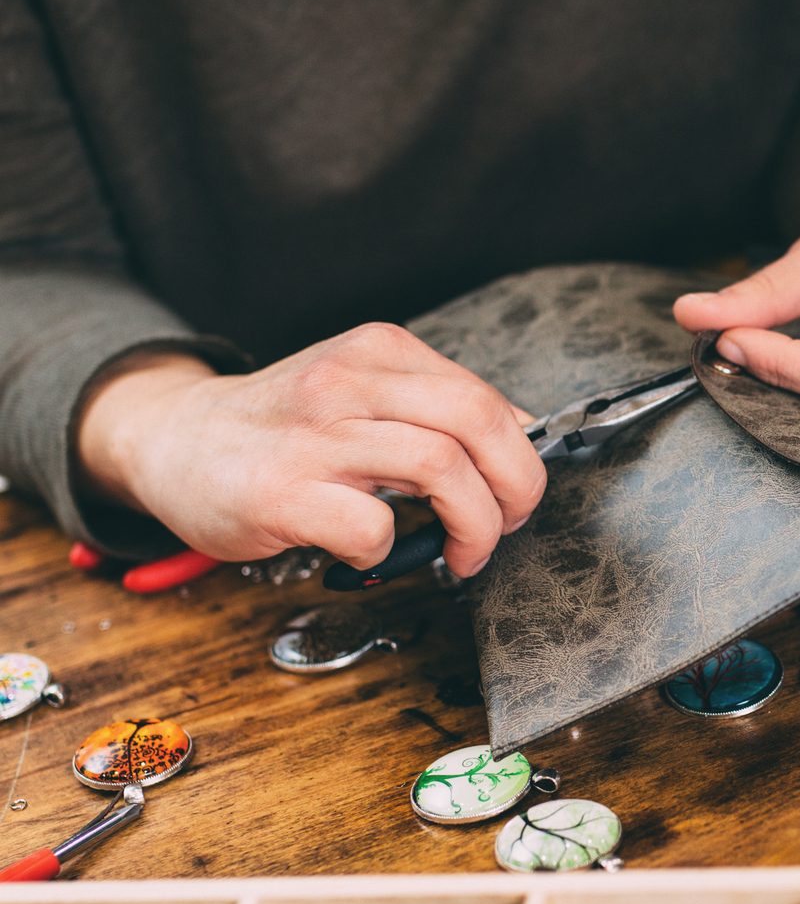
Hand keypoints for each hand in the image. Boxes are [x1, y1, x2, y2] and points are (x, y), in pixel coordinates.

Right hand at [75, 324, 546, 575]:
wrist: (173, 440)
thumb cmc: (280, 428)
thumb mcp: (358, 390)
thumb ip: (430, 407)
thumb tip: (522, 440)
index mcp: (377, 351)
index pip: (485, 397)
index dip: (521, 456)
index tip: (516, 494)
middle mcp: (347, 381)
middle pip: (478, 422)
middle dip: (517, 487)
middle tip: (507, 526)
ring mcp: (314, 435)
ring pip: (441, 469)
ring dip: (473, 526)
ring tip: (461, 551)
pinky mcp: (281, 492)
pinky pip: (372, 528)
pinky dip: (389, 552)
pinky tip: (370, 552)